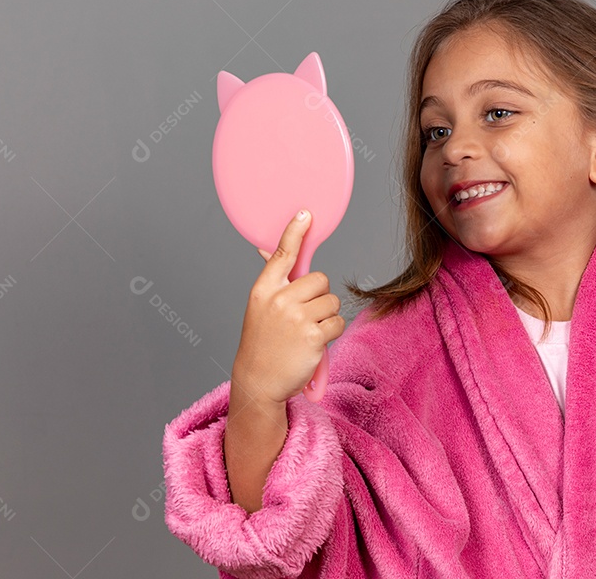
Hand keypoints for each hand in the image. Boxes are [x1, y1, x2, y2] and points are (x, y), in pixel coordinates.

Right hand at [232, 210, 345, 405]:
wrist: (258, 382)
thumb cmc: (262, 343)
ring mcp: (296, 317)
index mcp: (264, 290)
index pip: (282, 254)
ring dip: (326, 317)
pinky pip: (337, 322)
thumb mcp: (260, 309)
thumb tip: (268, 250)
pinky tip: (314, 344)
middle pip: (320, 280)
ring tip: (306, 332)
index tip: (306, 213)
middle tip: (304, 316)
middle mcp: (278, 300)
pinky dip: (331, 333)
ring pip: (332, 302)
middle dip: (319, 297)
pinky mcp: (313, 335)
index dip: (295, 231)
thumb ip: (274, 283)